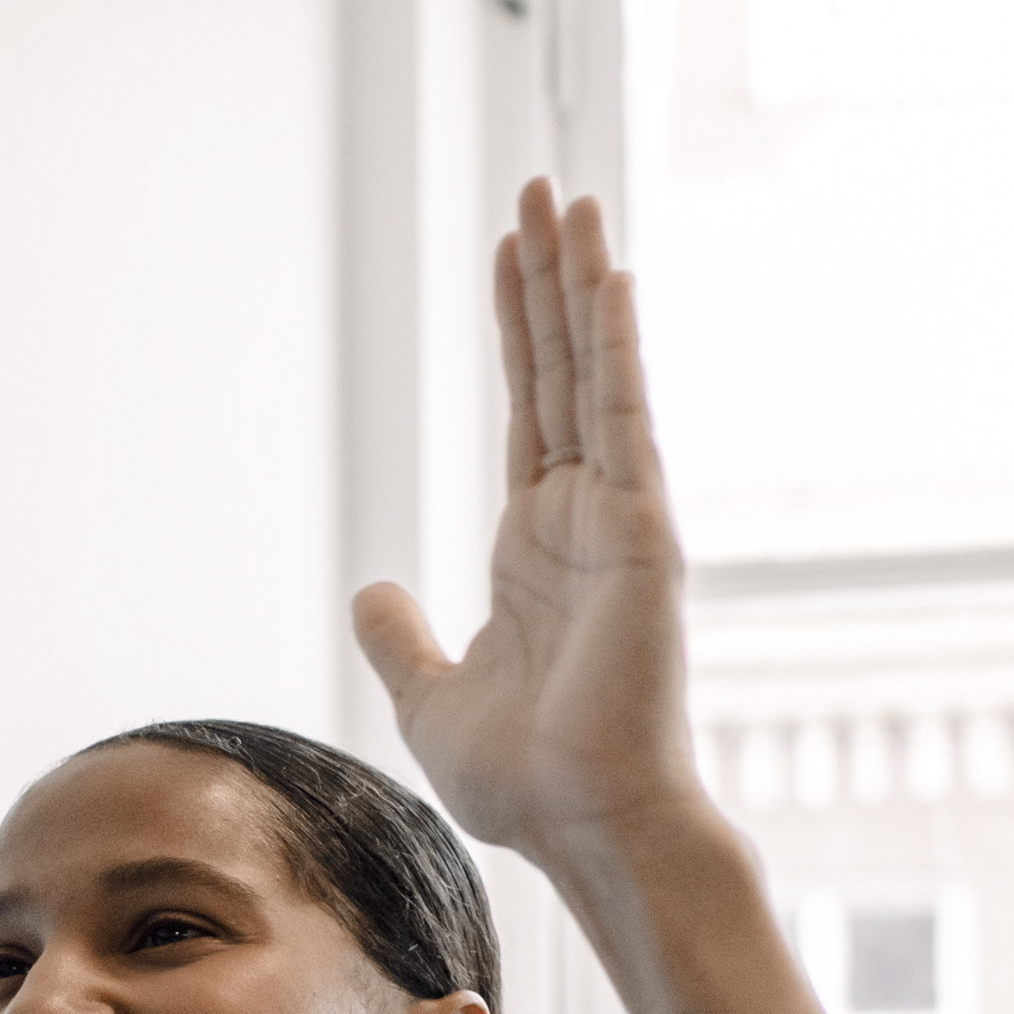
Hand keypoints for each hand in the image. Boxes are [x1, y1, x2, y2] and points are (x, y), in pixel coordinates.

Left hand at [353, 179, 706, 875]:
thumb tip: (371, 591)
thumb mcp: (433, 697)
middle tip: (542, 185)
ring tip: (567, 196)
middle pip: (560, 367)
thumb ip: (402, 639)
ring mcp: (619, 518)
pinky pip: (623, 417)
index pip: (526, 406)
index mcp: (539, 544)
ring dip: (581, 282)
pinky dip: (615, 345)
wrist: (588, 828)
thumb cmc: (530, 780)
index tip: (509, 248)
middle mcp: (585, 516)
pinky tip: (607, 275)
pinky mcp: (643, 532)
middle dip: (548, 277)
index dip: (517, 325)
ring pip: (595, 372)